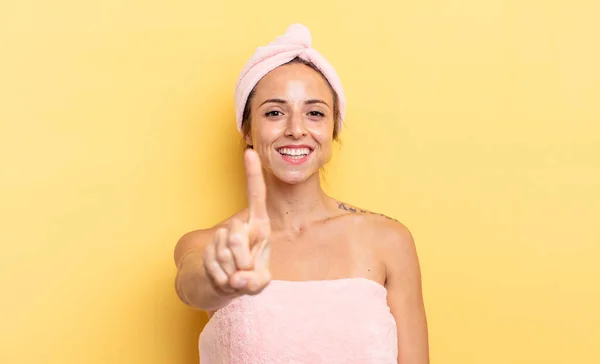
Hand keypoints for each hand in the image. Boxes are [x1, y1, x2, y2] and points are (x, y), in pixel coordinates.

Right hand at [203, 148, 271, 295]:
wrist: (226, 283)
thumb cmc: (250, 276)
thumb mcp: (259, 283)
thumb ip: (255, 283)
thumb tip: (238, 279)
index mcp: (260, 226)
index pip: (256, 196)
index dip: (253, 175)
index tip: (250, 152)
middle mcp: (242, 226)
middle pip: (235, 236)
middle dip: (242, 260)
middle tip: (246, 270)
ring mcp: (223, 236)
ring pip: (223, 253)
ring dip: (231, 272)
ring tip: (236, 274)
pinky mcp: (208, 248)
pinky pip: (212, 265)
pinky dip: (221, 279)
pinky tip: (225, 278)